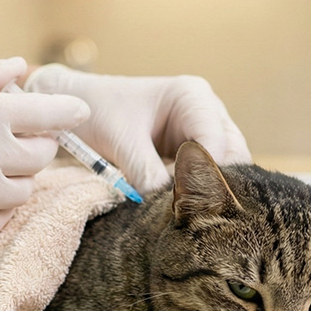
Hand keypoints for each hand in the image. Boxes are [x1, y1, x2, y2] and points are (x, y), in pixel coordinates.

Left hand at [23, 64, 251, 193]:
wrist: (77, 107)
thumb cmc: (98, 112)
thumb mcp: (121, 143)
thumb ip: (147, 173)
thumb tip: (171, 207)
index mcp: (193, 97)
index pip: (217, 143)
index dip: (207, 176)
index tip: (187, 204)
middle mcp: (207, 111)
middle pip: (232, 156)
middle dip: (216, 184)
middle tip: (192, 214)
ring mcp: (203, 131)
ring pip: (225, 168)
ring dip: (208, 190)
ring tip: (185, 213)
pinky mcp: (192, 150)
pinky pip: (207, 175)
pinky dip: (198, 191)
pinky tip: (181, 208)